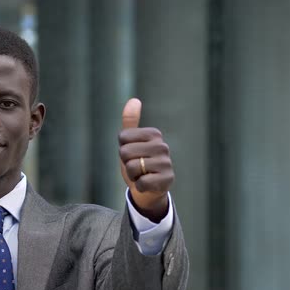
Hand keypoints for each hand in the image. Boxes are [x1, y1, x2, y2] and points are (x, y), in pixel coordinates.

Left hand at [119, 98, 173, 220]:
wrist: (149, 189)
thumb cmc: (138, 162)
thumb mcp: (130, 142)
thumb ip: (130, 122)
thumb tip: (134, 100)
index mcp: (154, 134)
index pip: (122, 138)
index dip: (122, 149)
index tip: (132, 154)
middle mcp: (162, 146)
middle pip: (124, 152)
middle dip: (126, 163)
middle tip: (136, 167)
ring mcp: (167, 163)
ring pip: (131, 167)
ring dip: (132, 175)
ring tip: (142, 175)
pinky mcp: (168, 180)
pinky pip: (141, 182)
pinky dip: (139, 186)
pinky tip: (147, 184)